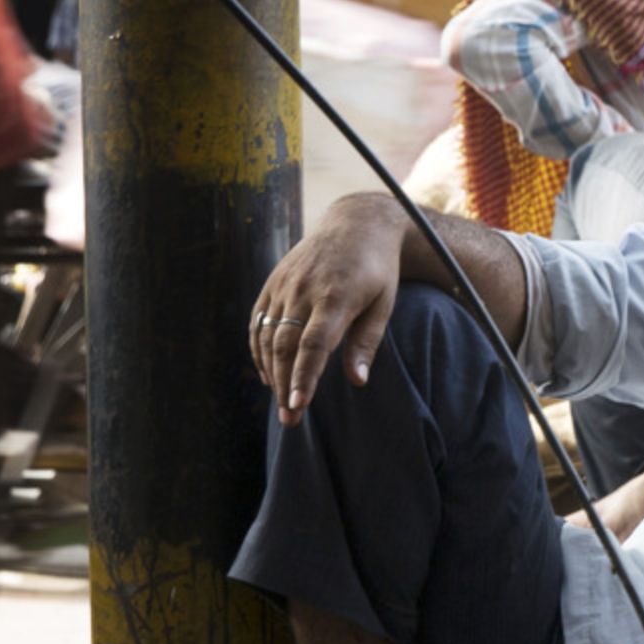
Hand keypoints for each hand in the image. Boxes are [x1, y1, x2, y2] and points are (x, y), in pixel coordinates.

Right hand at [248, 194, 405, 420]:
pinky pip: (259, 321)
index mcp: (336, 296)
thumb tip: (357, 381)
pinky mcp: (273, 282)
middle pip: (286, 345)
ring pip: (268, 336)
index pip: (314, 343)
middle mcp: (304, 289)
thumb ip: (367, 341)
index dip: (304, 376)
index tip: (298, 405)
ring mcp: (284, 284)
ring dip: (272, 372)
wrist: (355, 224)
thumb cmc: (377, 270)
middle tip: (289, 420)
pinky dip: (259, 349)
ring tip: (282, 403)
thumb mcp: (384, 303)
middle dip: (285, 385)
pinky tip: (268, 373)